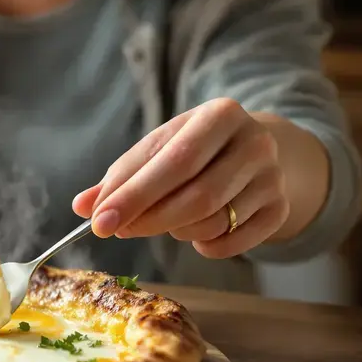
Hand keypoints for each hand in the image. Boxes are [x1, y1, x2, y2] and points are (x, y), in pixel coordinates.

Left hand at [72, 98, 289, 258]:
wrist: (257, 149)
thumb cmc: (196, 149)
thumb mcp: (160, 148)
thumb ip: (122, 176)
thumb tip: (82, 206)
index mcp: (220, 115)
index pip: (173, 162)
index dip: (134, 195)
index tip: (99, 222)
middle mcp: (255, 144)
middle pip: (197, 198)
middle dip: (149, 219)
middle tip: (118, 230)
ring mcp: (272, 179)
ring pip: (213, 223)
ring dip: (175, 231)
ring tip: (164, 219)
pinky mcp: (280, 210)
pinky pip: (232, 244)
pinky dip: (204, 245)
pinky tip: (194, 232)